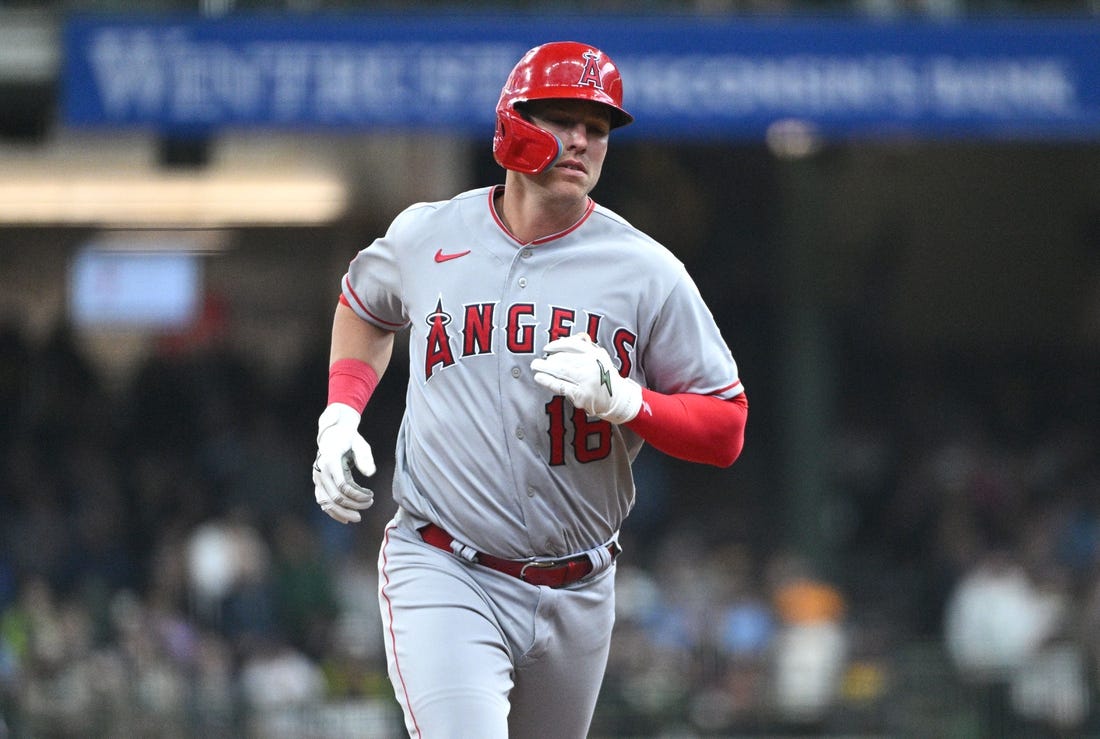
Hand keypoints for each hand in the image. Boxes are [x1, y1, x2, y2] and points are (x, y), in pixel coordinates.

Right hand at [313, 403, 374, 522]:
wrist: (333, 433)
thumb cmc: (350, 439)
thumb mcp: (361, 445)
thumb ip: (365, 458)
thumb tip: (371, 474)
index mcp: (330, 460)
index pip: (343, 485)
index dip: (358, 495)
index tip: (371, 495)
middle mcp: (320, 470)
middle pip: (335, 497)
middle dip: (354, 504)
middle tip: (369, 503)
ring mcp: (317, 478)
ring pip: (326, 502)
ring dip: (342, 512)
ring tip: (358, 517)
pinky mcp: (318, 483)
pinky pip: (322, 501)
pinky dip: (332, 512)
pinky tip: (345, 519)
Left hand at [531, 334, 641, 424]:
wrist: (618, 398)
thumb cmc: (604, 376)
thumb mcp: (600, 357)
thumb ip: (584, 347)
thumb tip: (561, 341)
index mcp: (596, 354)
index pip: (573, 345)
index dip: (557, 345)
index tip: (547, 348)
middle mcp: (592, 365)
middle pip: (564, 358)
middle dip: (549, 359)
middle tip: (538, 361)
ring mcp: (586, 381)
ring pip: (561, 371)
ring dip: (545, 368)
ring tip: (536, 366)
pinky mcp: (581, 395)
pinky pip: (560, 386)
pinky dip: (548, 381)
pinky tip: (539, 378)